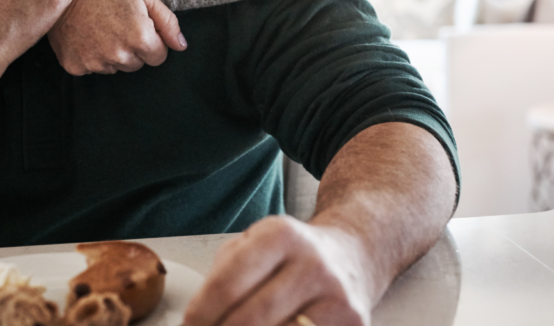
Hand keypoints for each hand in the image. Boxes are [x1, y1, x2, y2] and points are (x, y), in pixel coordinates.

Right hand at [47, 0, 185, 74]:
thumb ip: (168, 22)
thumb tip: (181, 46)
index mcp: (140, 38)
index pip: (158, 57)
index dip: (152, 42)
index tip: (140, 28)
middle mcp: (119, 55)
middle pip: (137, 64)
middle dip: (133, 49)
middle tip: (119, 26)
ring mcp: (95, 62)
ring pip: (115, 67)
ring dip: (112, 54)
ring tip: (101, 29)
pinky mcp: (75, 66)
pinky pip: (92, 68)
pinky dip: (91, 56)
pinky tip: (86, 36)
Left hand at [182, 215, 370, 325]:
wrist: (355, 254)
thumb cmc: (295, 255)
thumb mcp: (257, 244)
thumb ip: (224, 273)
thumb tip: (197, 321)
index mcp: (280, 235)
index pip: (226, 284)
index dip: (200, 315)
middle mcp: (312, 264)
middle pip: (250, 320)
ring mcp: (337, 298)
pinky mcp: (353, 325)